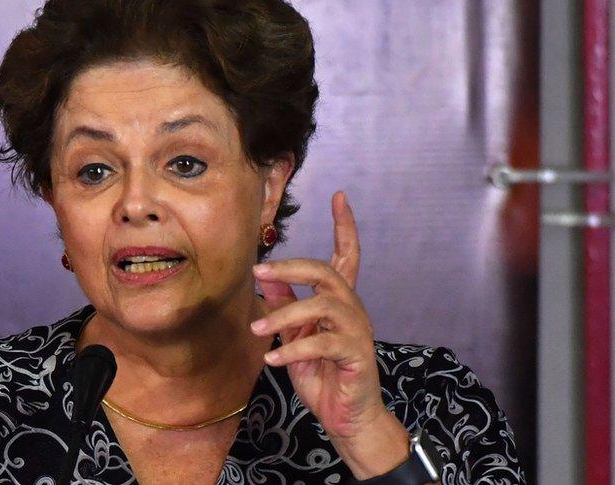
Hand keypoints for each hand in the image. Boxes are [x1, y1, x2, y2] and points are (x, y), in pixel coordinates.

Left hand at [250, 191, 408, 476]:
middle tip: (258, 272)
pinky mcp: (355, 355)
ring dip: (285, 316)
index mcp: (339, 301)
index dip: (345, 225)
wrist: (346, 418)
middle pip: (326, 272)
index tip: (340, 196)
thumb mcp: (295, 337)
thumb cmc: (322, 376)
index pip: (347, 255)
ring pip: (322, 306)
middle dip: (290, 267)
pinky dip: (294, 350)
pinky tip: (272, 360)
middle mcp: (352, 309)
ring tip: (258, 332)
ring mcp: (357, 331)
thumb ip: (285, 307)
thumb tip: (265, 279)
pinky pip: (322, 343)